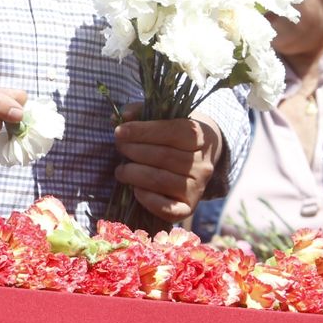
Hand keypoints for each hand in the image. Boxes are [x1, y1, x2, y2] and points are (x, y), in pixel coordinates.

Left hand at [113, 107, 223, 221]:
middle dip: (133, 151)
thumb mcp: (163, 118)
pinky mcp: (189, 207)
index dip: (142, 131)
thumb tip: (122, 116)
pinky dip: (147, 199)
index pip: (172, 131)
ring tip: (121, 170)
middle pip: (164, 156)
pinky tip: (135, 189)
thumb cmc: (173, 135)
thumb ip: (141, 112)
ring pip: (161, 180)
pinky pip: (168, 209)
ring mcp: (198, 187)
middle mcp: (203, 163)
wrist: (198, 159)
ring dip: (134, 174)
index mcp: (200, 136)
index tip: (119, 131)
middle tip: (119, 148)